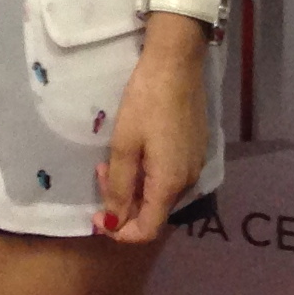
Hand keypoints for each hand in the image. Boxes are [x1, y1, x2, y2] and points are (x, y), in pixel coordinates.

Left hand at [92, 21, 210, 244]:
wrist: (177, 63)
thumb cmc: (146, 102)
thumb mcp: (124, 144)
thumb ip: (119, 188)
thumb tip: (113, 222)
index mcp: (169, 184)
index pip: (146, 231)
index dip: (119, 231)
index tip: (97, 214)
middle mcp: (188, 182)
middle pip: (153, 212)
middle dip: (123, 203)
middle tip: (102, 173)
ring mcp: (195, 165)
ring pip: (161, 194)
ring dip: (135, 187)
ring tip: (115, 160)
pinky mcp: (196, 149)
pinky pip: (170, 177)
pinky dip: (149, 174)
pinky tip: (137, 151)